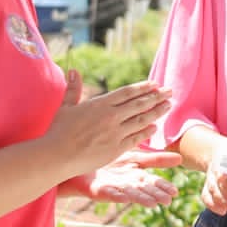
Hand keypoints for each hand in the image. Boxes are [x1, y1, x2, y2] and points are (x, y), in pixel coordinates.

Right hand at [45, 73, 171, 176]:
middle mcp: (111, 116)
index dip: (143, 88)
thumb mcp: (66, 107)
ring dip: (157, 112)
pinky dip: (146, 131)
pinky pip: (136, 138)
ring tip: (168, 106)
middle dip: (156, 97)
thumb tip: (73, 70)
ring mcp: (115, 133)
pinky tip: (155, 127)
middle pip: (139, 104)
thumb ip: (73, 89)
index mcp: (100, 104)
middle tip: (170, 91)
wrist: (56, 156)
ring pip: (141, 120)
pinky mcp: (116, 149)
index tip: (155, 84)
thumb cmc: (58, 131)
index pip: (127, 92)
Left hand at [83, 161, 178, 206]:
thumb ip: (156, 159)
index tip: (175, 192)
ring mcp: (114, 189)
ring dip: (141, 199)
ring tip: (152, 204)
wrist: (83, 165)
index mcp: (137, 177)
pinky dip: (117, 196)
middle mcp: (128, 185)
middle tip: (167, 201)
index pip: (154, 182)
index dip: (164, 187)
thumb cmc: (110, 164)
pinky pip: (108, 193)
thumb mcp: (136, 158)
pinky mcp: (98, 191)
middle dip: (155, 195)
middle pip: (144, 190)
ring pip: (129, 194)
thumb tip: (181, 159)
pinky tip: (124, 198)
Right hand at [202, 139, 226, 214]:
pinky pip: (205, 194)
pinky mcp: (206, 185)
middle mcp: (219, 168)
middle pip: (220, 182)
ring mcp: (211, 177)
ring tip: (226, 211)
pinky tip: (220, 211)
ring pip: (212, 188)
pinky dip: (211, 204)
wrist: (217, 154)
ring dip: (219, 201)